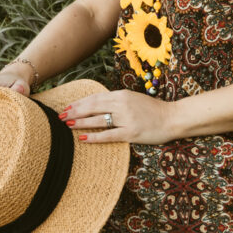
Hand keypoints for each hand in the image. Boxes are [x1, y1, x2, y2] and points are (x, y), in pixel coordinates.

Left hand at [57, 89, 177, 144]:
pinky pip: (108, 135)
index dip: (79, 102)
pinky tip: (83, 138)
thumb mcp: (134, 99)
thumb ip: (117, 101)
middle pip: (93, 107)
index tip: (67, 106)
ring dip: (80, 123)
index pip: (95, 98)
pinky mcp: (131, 132)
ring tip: (67, 125)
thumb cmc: (153, 110)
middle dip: (75, 111)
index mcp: (122, 95)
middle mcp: (122, 104)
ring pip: (98, 120)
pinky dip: (94, 136)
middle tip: (60, 116)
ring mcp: (126, 118)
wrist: (172, 118)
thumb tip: (98, 105)